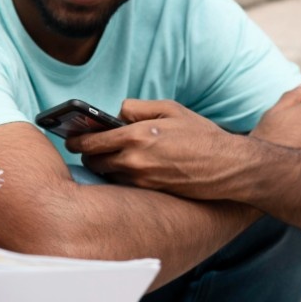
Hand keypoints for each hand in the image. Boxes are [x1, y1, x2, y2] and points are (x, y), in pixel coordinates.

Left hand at [68, 99, 241, 200]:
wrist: (230, 168)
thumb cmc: (202, 135)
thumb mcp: (171, 109)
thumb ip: (137, 108)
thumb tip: (116, 113)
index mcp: (136, 136)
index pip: (91, 141)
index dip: (76, 140)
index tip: (70, 138)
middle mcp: (134, 161)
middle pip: (93, 161)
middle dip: (88, 154)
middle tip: (88, 148)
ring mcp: (141, 180)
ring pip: (107, 174)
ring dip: (104, 166)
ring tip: (108, 157)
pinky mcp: (149, 193)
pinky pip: (123, 184)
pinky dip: (120, 176)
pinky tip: (127, 169)